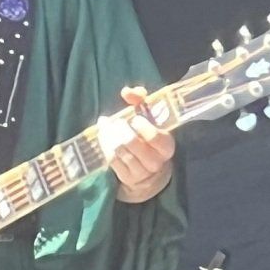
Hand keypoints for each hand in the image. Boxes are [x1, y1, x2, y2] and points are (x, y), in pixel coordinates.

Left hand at [96, 83, 175, 202]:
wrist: (148, 171)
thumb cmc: (148, 137)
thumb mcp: (149, 118)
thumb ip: (141, 100)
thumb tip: (126, 91)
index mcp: (166, 146)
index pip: (154, 137)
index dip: (141, 126)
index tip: (134, 119)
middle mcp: (156, 161)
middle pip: (132, 143)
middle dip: (120, 129)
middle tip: (115, 121)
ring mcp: (141, 172)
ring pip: (120, 151)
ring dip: (108, 136)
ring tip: (105, 125)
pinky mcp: (127, 177)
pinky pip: (112, 160)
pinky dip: (104, 145)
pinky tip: (103, 136)